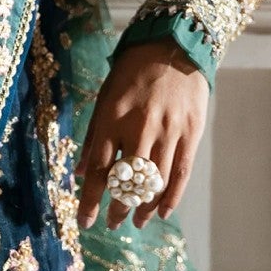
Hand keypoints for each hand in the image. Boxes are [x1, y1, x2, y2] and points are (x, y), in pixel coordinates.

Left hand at [75, 39, 208, 229]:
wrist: (174, 46)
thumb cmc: (132, 73)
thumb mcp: (105, 98)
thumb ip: (94, 137)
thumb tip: (79, 172)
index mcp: (112, 119)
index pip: (98, 170)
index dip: (90, 200)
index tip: (85, 221)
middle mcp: (139, 128)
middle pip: (127, 181)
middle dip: (118, 208)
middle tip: (111, 224)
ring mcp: (168, 132)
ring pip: (155, 182)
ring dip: (143, 207)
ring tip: (134, 222)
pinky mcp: (190, 133)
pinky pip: (180, 174)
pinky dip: (171, 197)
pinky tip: (161, 212)